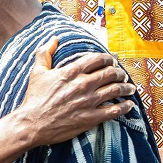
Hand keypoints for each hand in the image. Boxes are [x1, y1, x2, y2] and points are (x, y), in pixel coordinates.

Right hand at [19, 37, 135, 146]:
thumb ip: (44, 53)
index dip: (108, 58)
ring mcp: (89, 101)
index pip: (98, 59)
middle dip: (119, 72)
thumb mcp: (37, 72)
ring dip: (126, 87)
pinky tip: (128, 105)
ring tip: (130, 88)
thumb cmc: (34, 98)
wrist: (32, 123)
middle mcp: (83, 84)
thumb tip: (53, 39)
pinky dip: (125, 106)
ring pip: (116, 90)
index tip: (112, 60)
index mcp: (71, 72)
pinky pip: (115, 110)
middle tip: (122, 74)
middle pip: (110, 73)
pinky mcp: (91, 118)